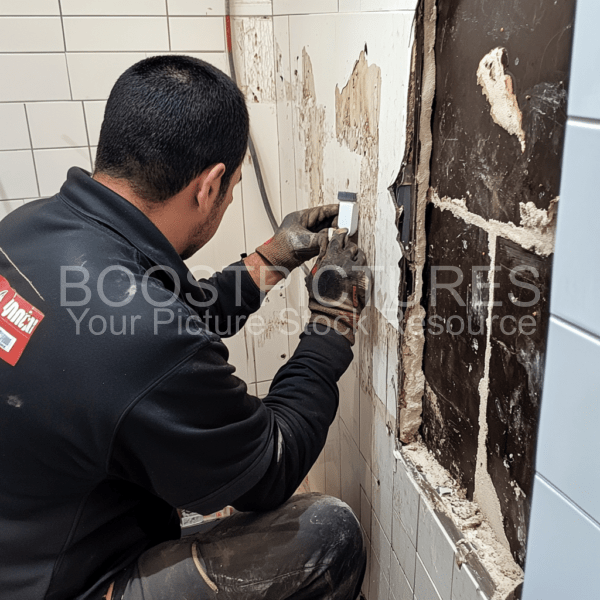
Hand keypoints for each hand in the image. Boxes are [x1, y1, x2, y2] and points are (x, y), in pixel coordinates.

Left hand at [255, 204, 338, 273]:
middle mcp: (306, 225)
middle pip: (326, 220)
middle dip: (337, 222)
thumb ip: (322, 238)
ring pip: (326, 230)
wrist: (277, 263)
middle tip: (347, 224)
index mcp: (302, 217)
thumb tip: (335, 236)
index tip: (345, 209)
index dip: (334, 210)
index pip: (321, 211)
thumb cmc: (282, 248)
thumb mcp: (305, 240)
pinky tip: (337, 241)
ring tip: (344, 233)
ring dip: (334, 232)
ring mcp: (308, 235)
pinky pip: (324, 240)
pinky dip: (331, 241)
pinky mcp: (311, 245)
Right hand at [305, 229, 369, 344]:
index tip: (342, 234)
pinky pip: (365, 268)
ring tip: (353, 266)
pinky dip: (362, 271)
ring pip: (360, 255)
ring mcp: (355, 268)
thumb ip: (320, 262)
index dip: (340, 235)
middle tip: (347, 254)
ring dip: (357, 258)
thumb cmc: (321, 298)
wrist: (333, 313)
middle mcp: (343, 260)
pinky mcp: (365, 277)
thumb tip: (324, 254)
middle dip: (349, 249)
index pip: (337, 238)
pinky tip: (356, 277)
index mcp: (330, 258)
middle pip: (351, 246)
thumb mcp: (313, 277)